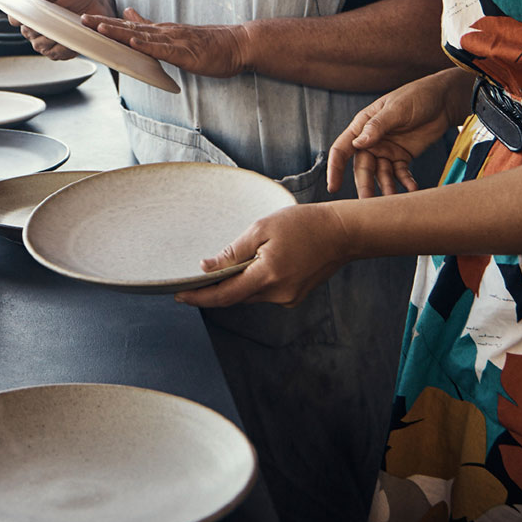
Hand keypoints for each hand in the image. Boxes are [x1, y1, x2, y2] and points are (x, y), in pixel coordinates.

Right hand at [7, 0, 110, 59]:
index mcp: (29, 14)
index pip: (17, 19)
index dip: (20, 18)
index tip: (28, 16)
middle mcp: (36, 31)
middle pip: (32, 36)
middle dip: (42, 30)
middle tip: (54, 22)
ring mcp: (49, 43)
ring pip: (46, 48)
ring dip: (57, 39)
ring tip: (68, 29)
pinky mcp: (64, 51)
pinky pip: (62, 54)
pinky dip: (70, 47)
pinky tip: (77, 37)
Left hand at [82, 8, 250, 78]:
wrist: (238, 44)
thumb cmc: (209, 44)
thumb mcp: (174, 33)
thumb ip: (150, 25)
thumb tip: (128, 13)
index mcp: (161, 31)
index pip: (129, 27)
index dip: (106, 23)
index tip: (86, 20)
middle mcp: (165, 32)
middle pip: (129, 28)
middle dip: (105, 25)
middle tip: (82, 20)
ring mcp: (175, 41)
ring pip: (143, 36)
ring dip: (121, 32)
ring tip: (100, 28)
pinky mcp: (186, 53)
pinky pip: (164, 49)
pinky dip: (148, 45)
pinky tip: (134, 43)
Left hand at [174, 202, 356, 307]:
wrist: (341, 233)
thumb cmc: (303, 224)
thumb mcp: (262, 229)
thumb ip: (233, 251)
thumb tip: (207, 268)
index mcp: (267, 276)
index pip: (225, 295)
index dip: (200, 297)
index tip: (179, 295)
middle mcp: (278, 294)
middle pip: (236, 297)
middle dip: (216, 290)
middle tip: (194, 280)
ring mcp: (288, 298)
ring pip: (251, 295)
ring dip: (237, 284)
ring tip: (227, 266)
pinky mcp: (295, 296)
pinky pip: (265, 292)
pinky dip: (254, 282)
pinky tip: (255, 265)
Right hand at [325, 68, 472, 198]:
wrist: (443, 100)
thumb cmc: (416, 96)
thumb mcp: (396, 109)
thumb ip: (377, 126)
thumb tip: (357, 143)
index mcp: (362, 126)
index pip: (343, 148)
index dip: (335, 168)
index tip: (333, 187)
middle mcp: (372, 141)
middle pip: (363, 167)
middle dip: (365, 185)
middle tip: (368, 204)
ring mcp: (387, 150)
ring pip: (381, 174)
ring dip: (386, 187)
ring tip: (394, 201)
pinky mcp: (403, 157)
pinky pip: (400, 173)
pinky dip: (405, 182)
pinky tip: (413, 189)